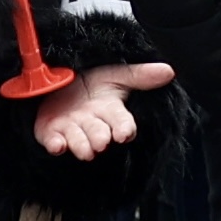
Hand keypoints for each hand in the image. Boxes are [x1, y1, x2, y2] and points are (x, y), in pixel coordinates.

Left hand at [30, 59, 174, 161]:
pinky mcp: (51, 133)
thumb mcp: (115, 73)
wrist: (61, 81)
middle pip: (99, 134)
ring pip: (78, 142)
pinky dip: (55, 144)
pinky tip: (58, 145)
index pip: (121, 123)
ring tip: (85, 149)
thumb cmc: (91, 81)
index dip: (124, 129)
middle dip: (100, 137)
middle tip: (102, 141)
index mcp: (109, 111)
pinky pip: (53, 141)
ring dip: (81, 145)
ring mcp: (71, 129)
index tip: (124, 133)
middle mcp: (92, 123)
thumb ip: (140, 75)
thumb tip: (169, 71)